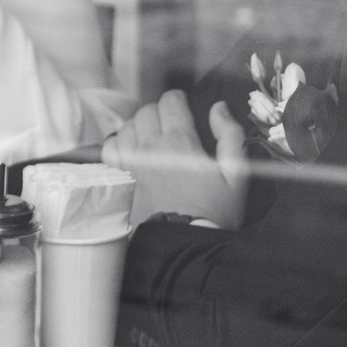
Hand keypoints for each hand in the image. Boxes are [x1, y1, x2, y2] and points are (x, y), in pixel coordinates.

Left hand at [102, 90, 249, 229]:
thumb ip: (229, 135)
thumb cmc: (213, 212)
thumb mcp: (236, 174)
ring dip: (140, 127)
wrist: (183, 246)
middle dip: (161, 113)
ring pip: (128, 126)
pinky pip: (110, 148)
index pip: (170, 100)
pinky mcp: (120, 179)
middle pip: (147, 110)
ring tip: (152, 140)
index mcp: (180, 141)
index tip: (186, 112)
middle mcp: (150, 146)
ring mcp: (131, 162)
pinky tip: (131, 152)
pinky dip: (119, 144)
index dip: (179, 101)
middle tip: (173, 128)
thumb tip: (218, 108)